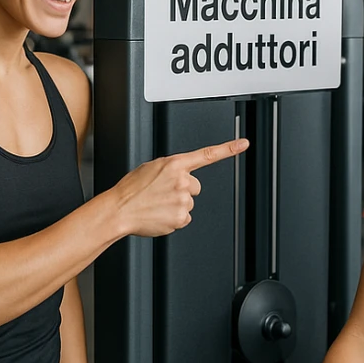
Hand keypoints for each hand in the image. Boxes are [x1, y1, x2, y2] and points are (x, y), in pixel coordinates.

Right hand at [110, 138, 248, 237]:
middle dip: (183, 190)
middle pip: (196, 187)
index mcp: (175, 164)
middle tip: (163, 194)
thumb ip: (171, 170)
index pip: (207, 154)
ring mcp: (183, 200)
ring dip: (176, 205)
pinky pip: (184, 218)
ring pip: (188, 203)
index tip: (244, 143)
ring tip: (157, 204)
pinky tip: (159, 214)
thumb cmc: (132, 189)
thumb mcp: (151, 168)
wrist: (119, 209)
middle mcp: (183, 181)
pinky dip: (174, 218)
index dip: (228, 148)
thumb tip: (180, 176)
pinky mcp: (181, 218)